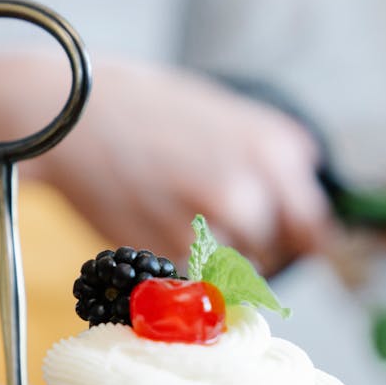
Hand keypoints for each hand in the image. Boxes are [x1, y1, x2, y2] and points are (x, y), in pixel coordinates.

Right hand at [0, 54, 330, 274]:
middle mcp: (253, 189)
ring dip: (213, 259)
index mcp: (277, 149)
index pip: (316, 229)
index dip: (300, 244)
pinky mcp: (169, 251)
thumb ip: (271, 162)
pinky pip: (193, 276)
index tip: (284, 249)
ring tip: (173, 212)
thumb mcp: (227, 115)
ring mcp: (210, 225)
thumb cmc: (144, 108)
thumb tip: (308, 221)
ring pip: (234, 271)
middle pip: (273, 254)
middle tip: (206, 218)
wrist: (69, 115)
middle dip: (248, 247)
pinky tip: (151, 219)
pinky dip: (178, 262)